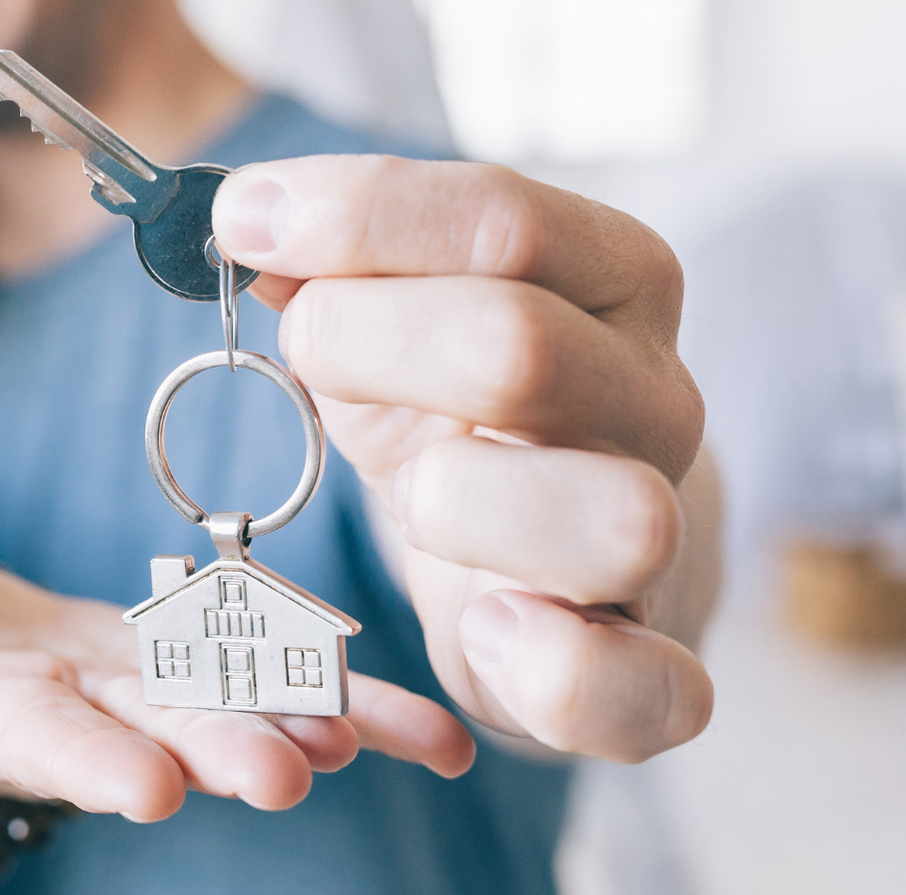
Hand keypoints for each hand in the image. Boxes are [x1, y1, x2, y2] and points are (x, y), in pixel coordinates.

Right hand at [0, 559, 473, 821]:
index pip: (32, 735)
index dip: (82, 755)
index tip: (143, 789)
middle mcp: (83, 711)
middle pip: (149, 729)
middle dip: (212, 749)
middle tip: (281, 775)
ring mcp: (150, 691)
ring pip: (232, 702)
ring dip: (303, 718)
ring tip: (376, 734)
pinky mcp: (197, 666)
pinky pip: (286, 679)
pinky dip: (359, 702)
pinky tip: (437, 725)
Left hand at [213, 156, 718, 762]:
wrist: (555, 554)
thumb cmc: (464, 415)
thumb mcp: (399, 318)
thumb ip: (335, 262)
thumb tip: (244, 215)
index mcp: (614, 279)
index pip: (506, 220)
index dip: (357, 214)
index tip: (236, 221)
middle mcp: (657, 398)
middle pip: (523, 348)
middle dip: (368, 342)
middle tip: (305, 348)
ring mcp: (669, 538)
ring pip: (610, 517)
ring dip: (461, 504)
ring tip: (414, 497)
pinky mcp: (654, 671)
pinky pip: (643, 689)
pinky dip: (554, 670)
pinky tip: (486, 627)